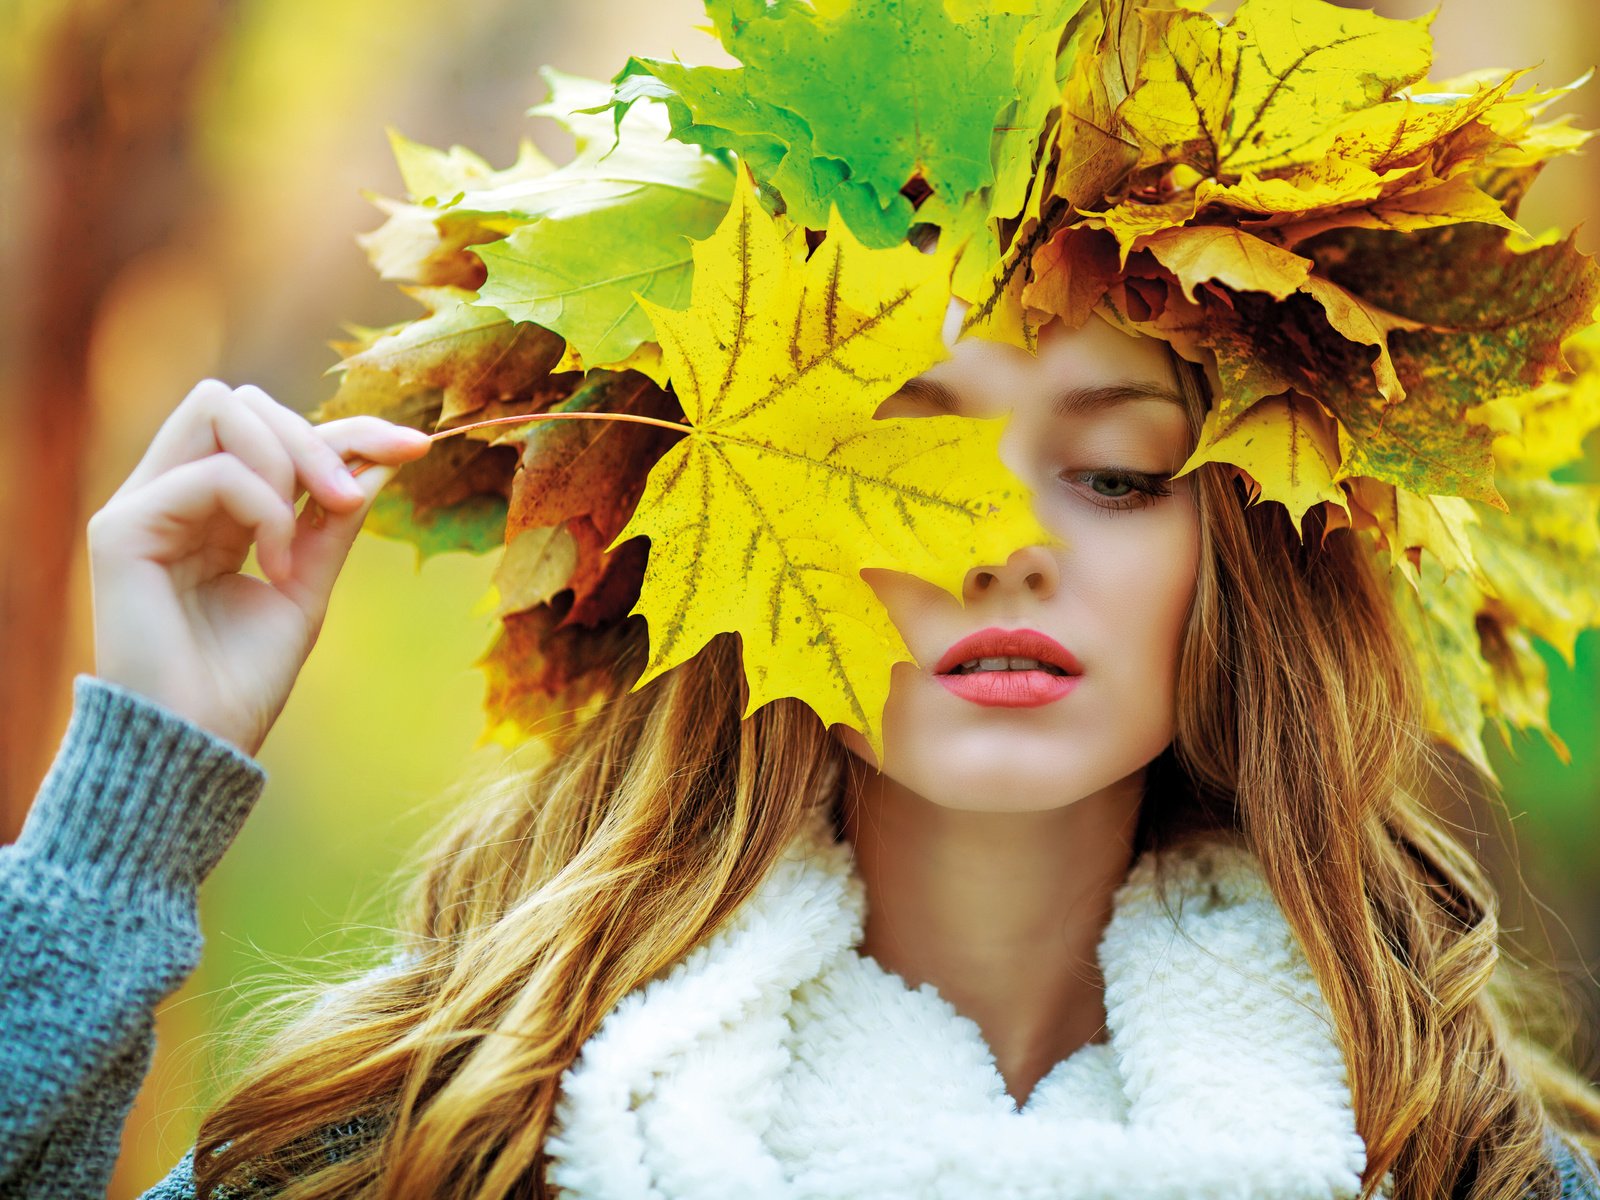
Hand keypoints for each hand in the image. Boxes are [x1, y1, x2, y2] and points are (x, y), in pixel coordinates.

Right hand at [86, 379, 433, 756]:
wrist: (199, 744)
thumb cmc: (244, 679)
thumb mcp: (308, 583)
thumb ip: (335, 518)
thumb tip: (384, 455)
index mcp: (209, 508)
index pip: (273, 431)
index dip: (349, 429)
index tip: (416, 447)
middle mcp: (170, 494)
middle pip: (243, 401)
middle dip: (317, 436)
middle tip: (352, 501)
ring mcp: (142, 505)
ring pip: (220, 408)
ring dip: (289, 457)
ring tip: (316, 525)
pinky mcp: (121, 528)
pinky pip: (214, 474)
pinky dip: (265, 510)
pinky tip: (274, 567)